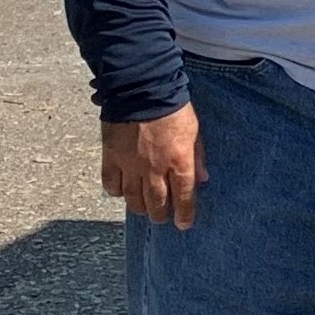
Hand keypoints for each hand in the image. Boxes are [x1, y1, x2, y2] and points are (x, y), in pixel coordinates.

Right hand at [100, 105, 206, 229]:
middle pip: (157, 202)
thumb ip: (198, 156)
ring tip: (143, 210)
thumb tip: (203, 178)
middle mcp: (155, 168)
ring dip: (139, 208)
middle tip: (162, 218)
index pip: (184, 196)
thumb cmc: (173, 107)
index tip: (183, 225)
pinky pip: (111, 184)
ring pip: (133, 198)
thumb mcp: (195, 131)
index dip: (184, 214)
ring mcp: (131, 165)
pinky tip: (120, 193)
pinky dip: (116, 192)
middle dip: (161, 215)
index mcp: (179, 161)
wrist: (142, 90)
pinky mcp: (111, 157)